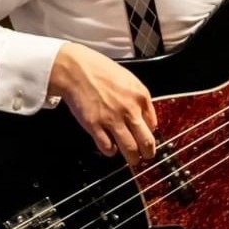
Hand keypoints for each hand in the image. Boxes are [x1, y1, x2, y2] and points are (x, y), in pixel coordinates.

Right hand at [47, 42, 157, 160]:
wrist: (75, 69)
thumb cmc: (98, 70)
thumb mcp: (128, 79)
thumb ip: (138, 98)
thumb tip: (144, 117)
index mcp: (140, 96)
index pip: (153, 124)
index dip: (150, 133)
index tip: (146, 137)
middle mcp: (129, 110)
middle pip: (146, 141)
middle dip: (148, 153)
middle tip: (146, 156)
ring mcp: (112, 119)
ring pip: (130, 149)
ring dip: (133, 158)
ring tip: (132, 160)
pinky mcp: (95, 126)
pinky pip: (108, 147)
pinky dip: (111, 151)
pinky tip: (110, 148)